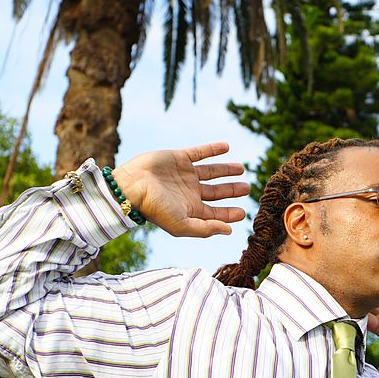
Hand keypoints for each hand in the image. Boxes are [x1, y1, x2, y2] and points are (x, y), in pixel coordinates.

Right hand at [112, 142, 249, 237]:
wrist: (131, 186)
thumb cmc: (155, 209)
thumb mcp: (182, 224)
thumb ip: (206, 228)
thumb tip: (229, 231)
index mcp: (191, 209)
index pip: (215, 213)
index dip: (230, 214)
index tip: (243, 212)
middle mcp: (189, 192)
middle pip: (216, 192)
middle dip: (232, 190)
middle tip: (247, 188)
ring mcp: (184, 174)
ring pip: (211, 172)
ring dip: (226, 170)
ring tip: (241, 168)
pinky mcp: (178, 158)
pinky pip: (199, 152)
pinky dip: (213, 149)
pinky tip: (226, 147)